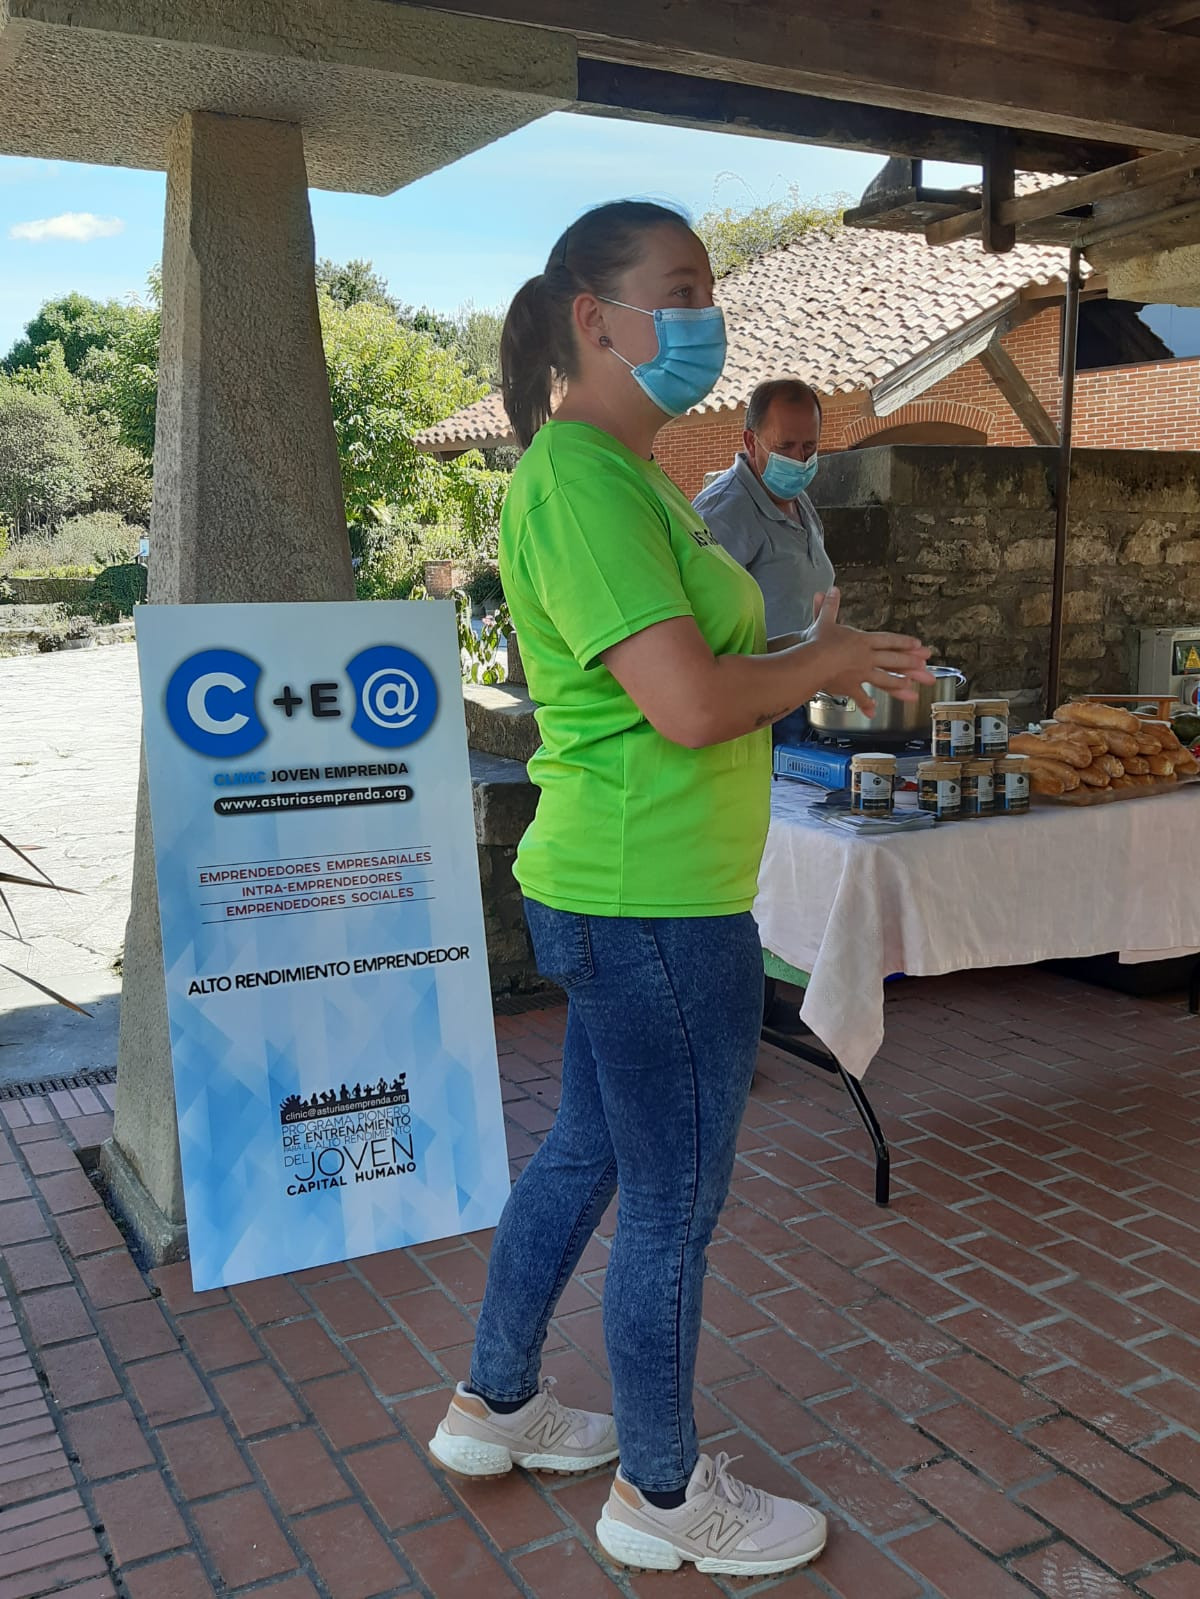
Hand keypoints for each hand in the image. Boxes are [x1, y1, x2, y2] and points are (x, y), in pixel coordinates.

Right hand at [808, 588, 934, 716]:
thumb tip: (830, 590)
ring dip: (898, 683)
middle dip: (910, 663)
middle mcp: (866, 657)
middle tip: (925, 668)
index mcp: (863, 640)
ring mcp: (860, 673)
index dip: (903, 642)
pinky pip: (860, 697)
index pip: (888, 640)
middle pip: (892, 659)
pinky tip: (873, 712)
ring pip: (884, 679)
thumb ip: (829, 606)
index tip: (917, 645)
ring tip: (910, 688)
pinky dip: (866, 705)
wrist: (811, 662)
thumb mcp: (824, 620)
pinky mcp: (850, 686)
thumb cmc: (817, 642)